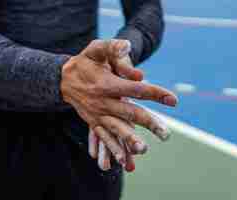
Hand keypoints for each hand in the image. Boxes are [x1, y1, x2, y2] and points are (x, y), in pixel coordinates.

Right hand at [61, 39, 176, 163]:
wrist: (63, 79)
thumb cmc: (85, 62)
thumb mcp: (96, 49)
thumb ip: (113, 48)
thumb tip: (132, 56)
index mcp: (106, 83)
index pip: (135, 89)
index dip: (155, 94)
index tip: (173, 100)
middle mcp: (102, 101)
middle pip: (129, 112)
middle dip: (148, 123)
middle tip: (166, 134)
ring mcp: (98, 114)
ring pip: (116, 128)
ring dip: (129, 140)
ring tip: (144, 150)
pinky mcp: (94, 122)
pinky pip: (104, 138)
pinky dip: (114, 149)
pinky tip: (124, 162)